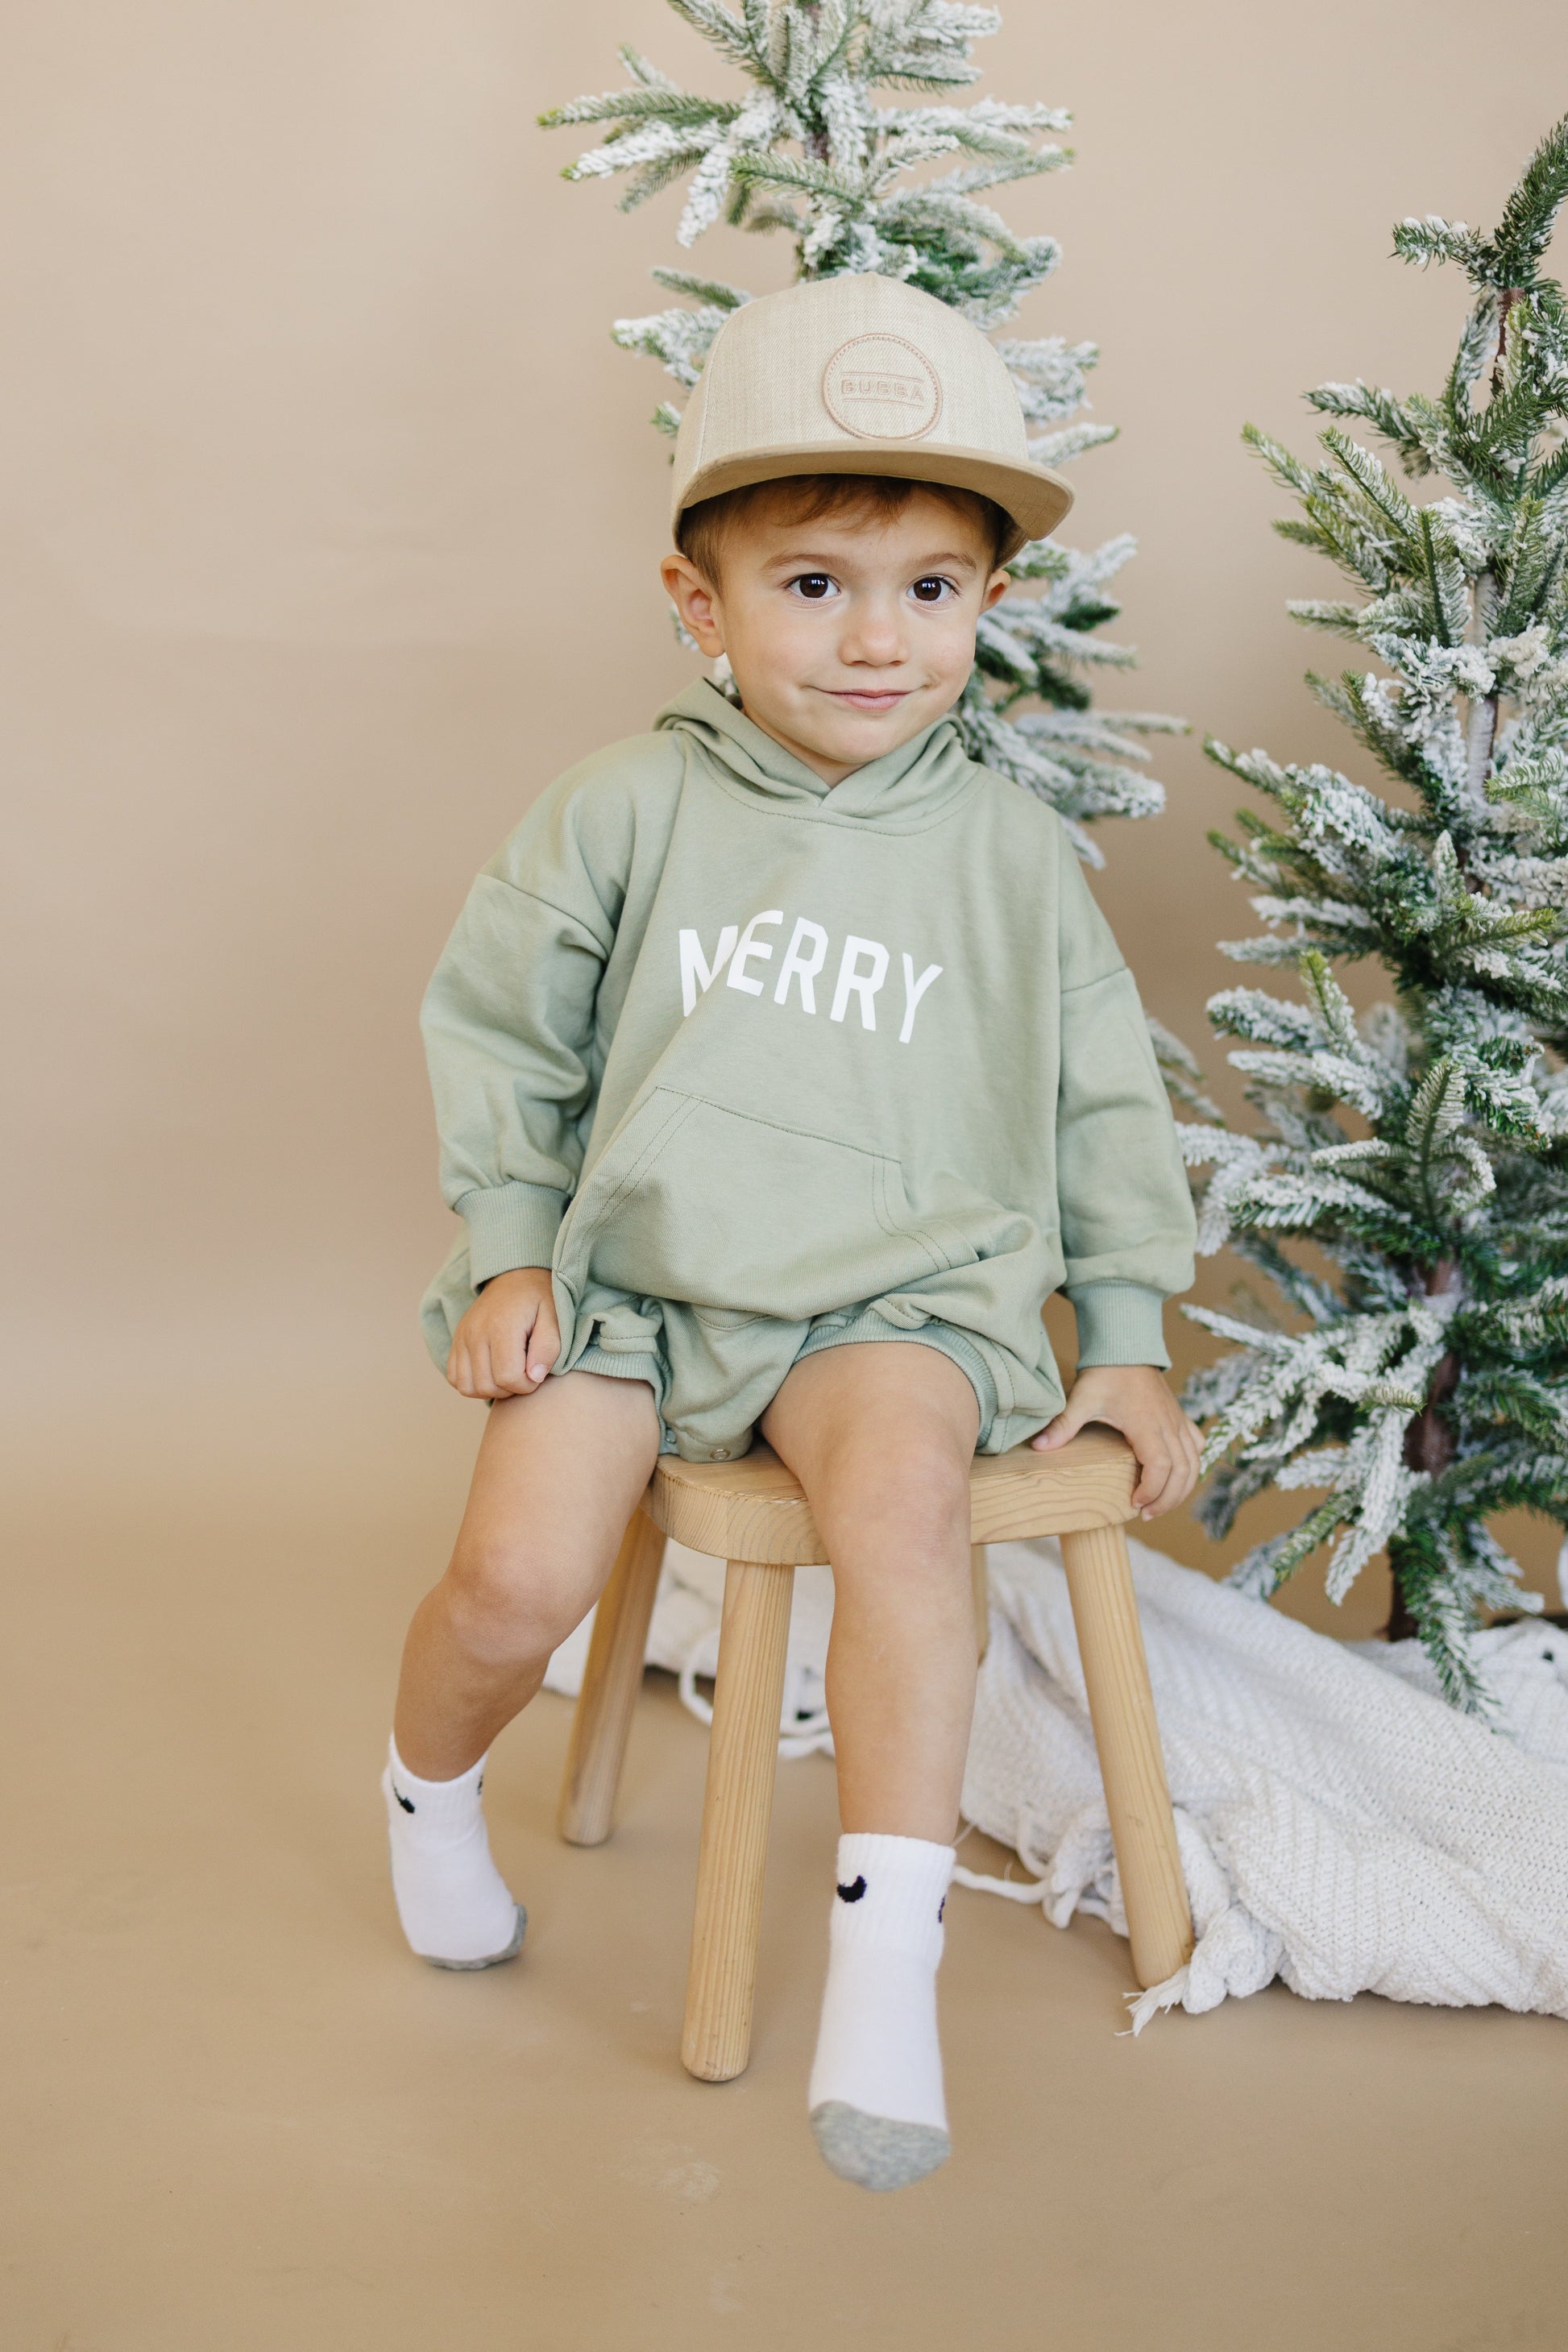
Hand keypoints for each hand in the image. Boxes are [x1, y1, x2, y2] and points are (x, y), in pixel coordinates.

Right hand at [446, 1268, 560, 1400]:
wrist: (515, 1276)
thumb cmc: (539, 1298)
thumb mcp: (555, 1318)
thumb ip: (548, 1348)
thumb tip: (535, 1377)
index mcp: (501, 1326)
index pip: (508, 1378)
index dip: (527, 1385)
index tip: (537, 1372)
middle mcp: (475, 1333)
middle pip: (488, 1386)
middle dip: (511, 1389)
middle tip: (524, 1372)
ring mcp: (461, 1338)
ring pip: (468, 1388)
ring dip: (491, 1389)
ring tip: (508, 1373)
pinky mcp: (455, 1342)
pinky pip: (456, 1379)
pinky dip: (473, 1383)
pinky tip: (491, 1371)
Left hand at [1030, 1364, 1200, 1519]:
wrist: (1126, 1345)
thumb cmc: (1106, 1372)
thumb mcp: (1083, 1398)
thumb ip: (1063, 1425)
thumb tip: (1039, 1447)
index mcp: (1147, 1425)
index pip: (1161, 1467)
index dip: (1153, 1490)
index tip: (1134, 1504)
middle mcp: (1168, 1425)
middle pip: (1183, 1472)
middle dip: (1168, 1499)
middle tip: (1146, 1514)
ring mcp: (1177, 1421)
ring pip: (1194, 1462)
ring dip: (1181, 1488)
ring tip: (1160, 1505)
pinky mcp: (1179, 1416)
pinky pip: (1196, 1446)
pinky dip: (1192, 1465)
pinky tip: (1180, 1477)